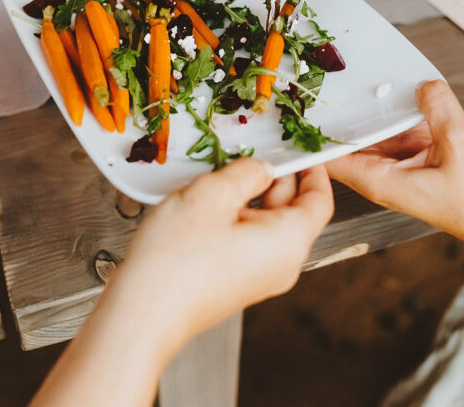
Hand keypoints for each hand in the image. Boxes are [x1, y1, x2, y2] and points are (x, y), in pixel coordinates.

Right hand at [110, 160, 333, 348]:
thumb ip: (247, 172)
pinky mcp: (236, 283)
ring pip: (265, 225)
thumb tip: (261, 168)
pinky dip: (233, 220)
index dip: (313, 170)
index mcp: (289, 241)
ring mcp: (259, 278)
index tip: (301, 150)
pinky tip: (204, 209)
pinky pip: (246, 242)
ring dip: (246, 198)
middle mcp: (282, 265)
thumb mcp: (213, 194)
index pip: (321, 200)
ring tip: (214, 182)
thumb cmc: (177, 262)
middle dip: (272, 180)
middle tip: (245, 155)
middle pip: (292, 210)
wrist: (142, 312)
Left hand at [324, 81, 463, 253]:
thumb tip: (425, 84)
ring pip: (380, 134)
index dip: (316, 134)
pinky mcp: (421, 164)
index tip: (304, 108)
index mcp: (380, 180)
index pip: (332, 157)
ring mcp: (403, 170)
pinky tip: (410, 94)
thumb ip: (438, 108)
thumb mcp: (458, 143)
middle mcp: (385, 176)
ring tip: (370, 79)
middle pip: (354, 141)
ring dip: (380, 112)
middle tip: (333, 80)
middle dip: (346, 114)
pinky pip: (403, 134)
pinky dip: (405, 117)